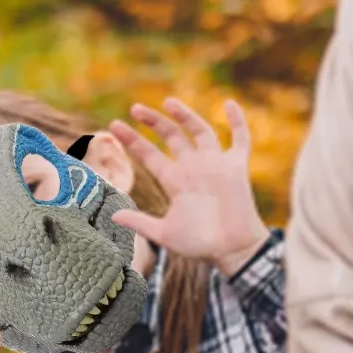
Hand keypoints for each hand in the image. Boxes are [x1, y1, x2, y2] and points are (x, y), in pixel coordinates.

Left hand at [109, 98, 268, 276]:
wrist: (232, 250)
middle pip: (171, 136)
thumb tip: (113, 215)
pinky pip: (239, 139)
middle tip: (135, 108)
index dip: (132, 140)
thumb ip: (141, 222)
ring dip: (185, 115)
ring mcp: (214, 165)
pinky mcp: (235, 166)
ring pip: (199, 130)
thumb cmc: (200, 245)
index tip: (114, 126)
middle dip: (153, 121)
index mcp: (174, 182)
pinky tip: (229, 104)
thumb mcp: (165, 233)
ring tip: (168, 102)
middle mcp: (192, 168)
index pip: (150, 155)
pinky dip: (236, 121)